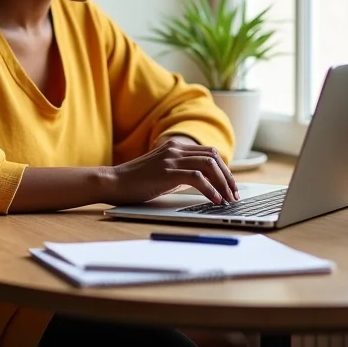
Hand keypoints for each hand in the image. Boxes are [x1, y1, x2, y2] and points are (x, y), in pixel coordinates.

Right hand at [106, 139, 239, 205]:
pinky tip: (215, 200)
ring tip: (228, 199)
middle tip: (234, 194)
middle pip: (213, 157)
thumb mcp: (162, 172)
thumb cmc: (135, 182)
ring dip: (223, 183)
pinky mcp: (168, 172)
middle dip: (228, 177)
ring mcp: (171, 159)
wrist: (113, 181)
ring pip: (209, 166)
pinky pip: (198, 178)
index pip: (209, 152)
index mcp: (174, 146)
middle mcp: (175, 149)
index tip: (229, 185)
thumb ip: (180, 173)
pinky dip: (211, 190)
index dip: (224, 169)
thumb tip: (202, 183)